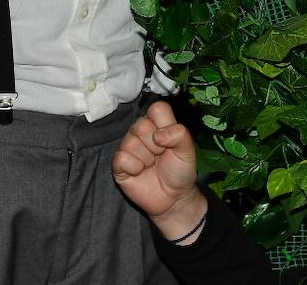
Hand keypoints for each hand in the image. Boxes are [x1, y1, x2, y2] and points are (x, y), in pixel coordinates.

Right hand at [113, 100, 208, 244]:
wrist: (173, 197)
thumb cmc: (180, 170)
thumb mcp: (188, 151)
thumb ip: (179, 134)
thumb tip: (158, 134)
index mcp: (159, 123)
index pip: (156, 108)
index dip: (164, 125)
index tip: (169, 141)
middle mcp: (140, 131)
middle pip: (141, 125)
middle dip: (156, 145)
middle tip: (161, 156)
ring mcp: (128, 146)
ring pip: (131, 142)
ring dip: (146, 159)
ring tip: (151, 165)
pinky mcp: (119, 164)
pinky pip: (121, 158)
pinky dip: (134, 168)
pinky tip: (140, 172)